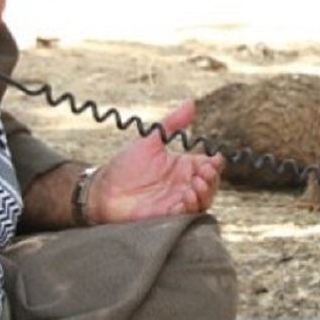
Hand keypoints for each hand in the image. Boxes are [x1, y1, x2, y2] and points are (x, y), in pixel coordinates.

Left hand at [89, 101, 224, 222]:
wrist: (103, 189)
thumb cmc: (125, 166)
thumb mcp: (151, 141)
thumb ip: (172, 123)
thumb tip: (191, 102)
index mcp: (183, 166)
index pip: (210, 166)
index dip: (215, 163)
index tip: (213, 159)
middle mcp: (184, 184)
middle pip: (211, 184)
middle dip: (212, 179)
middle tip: (203, 172)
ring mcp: (177, 201)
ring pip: (203, 201)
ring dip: (205, 193)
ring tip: (195, 184)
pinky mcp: (168, 216)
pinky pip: (187, 214)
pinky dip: (191, 206)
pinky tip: (186, 196)